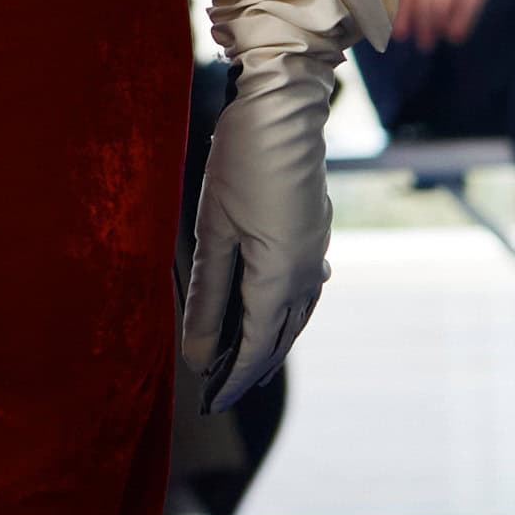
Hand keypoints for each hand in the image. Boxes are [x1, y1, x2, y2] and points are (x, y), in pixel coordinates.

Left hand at [182, 50, 337, 413]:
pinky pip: (302, 293)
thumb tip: (198, 357)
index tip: (209, 402)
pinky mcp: (314, 238)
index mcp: (278, 278)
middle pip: (278, 338)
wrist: (283, 112)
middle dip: (248, 369)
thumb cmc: (241, 165)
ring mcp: (315, 255)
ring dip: (269, 345)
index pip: (255, 347)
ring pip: (294, 318)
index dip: (232, 378)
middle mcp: (305, 275)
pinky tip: (270, 317)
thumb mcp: (212, 233)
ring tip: (242, 367)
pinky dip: (282, 316)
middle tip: (218, 395)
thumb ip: (206, 299)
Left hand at [393, 0, 514, 48]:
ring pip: (441, 7)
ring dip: (439, 28)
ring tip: (443, 38)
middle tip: (425, 44)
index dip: (404, 16)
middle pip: (423, 3)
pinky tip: (457, 35)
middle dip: (422, 27)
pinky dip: (459, 24)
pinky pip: (465, 6)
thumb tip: (412, 14)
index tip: (402, 36)